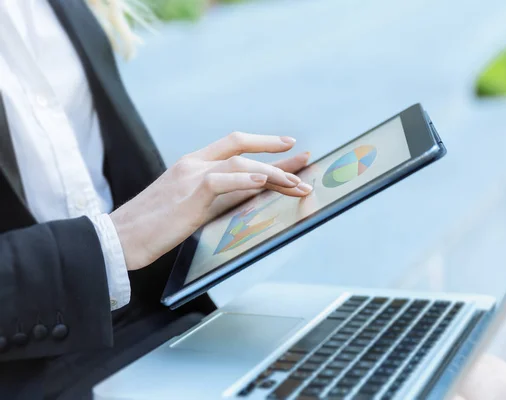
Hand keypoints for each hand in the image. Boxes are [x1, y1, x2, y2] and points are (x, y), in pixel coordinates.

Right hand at [110, 132, 312, 270]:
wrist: (118, 238)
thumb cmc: (152, 227)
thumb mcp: (187, 206)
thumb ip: (213, 197)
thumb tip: (244, 198)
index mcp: (191, 164)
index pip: (231, 145)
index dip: (261, 143)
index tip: (285, 145)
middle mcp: (192, 163)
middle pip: (239, 144)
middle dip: (274, 149)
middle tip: (302, 156)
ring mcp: (190, 176)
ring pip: (239, 163)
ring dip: (272, 173)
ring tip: (295, 183)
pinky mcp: (188, 194)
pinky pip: (222, 180)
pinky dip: (246, 180)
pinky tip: (265, 181)